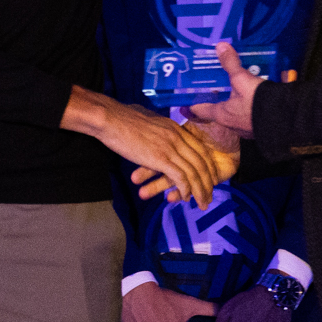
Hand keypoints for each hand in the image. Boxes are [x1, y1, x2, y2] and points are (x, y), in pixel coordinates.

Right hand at [62, 86, 222, 205]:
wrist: (111, 118)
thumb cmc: (123, 118)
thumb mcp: (149, 120)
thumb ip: (159, 128)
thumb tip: (157, 132)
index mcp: (176, 128)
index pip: (200, 149)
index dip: (208, 165)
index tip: (210, 177)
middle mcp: (177, 137)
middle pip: (201, 162)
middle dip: (208, 181)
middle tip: (210, 195)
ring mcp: (170, 147)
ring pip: (194, 172)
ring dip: (200, 190)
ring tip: (203, 203)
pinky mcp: (160, 158)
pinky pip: (180, 177)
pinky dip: (185, 190)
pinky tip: (185, 198)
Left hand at [184, 42, 259, 135]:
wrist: (287, 120)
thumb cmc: (258, 102)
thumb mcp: (243, 80)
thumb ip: (231, 64)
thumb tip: (220, 46)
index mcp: (222, 114)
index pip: (200, 110)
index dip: (192, 104)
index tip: (186, 99)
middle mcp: (231, 124)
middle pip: (219, 111)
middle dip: (218, 99)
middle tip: (216, 86)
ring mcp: (246, 129)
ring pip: (236, 114)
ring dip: (236, 102)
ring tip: (237, 87)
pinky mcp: (260, 128)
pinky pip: (251, 115)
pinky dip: (251, 106)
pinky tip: (257, 95)